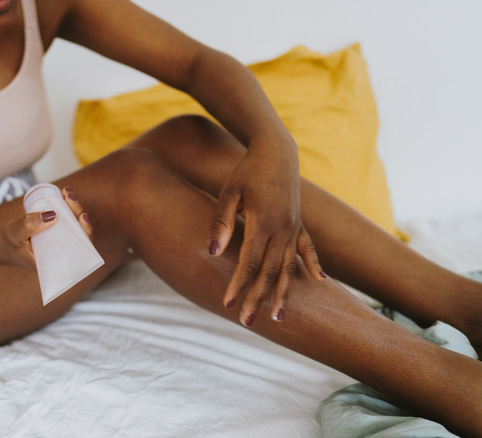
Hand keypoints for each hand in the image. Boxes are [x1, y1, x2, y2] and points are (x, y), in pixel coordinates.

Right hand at [0, 186, 92, 270]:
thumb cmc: (6, 243)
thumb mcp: (14, 234)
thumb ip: (28, 225)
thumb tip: (53, 214)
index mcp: (55, 262)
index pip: (79, 250)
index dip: (86, 233)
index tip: (83, 217)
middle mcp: (60, 254)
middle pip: (79, 235)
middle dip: (78, 213)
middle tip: (69, 197)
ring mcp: (57, 243)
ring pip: (73, 226)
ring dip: (74, 209)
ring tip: (67, 192)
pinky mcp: (53, 233)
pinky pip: (66, 222)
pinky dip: (67, 208)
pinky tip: (65, 195)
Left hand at [208, 144, 324, 325]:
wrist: (276, 152)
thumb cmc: (246, 172)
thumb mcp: (228, 193)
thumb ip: (221, 223)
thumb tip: (211, 252)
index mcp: (263, 222)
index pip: (249, 262)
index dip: (239, 284)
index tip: (228, 304)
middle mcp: (283, 229)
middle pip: (269, 271)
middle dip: (258, 298)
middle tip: (248, 323)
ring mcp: (294, 228)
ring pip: (290, 267)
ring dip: (284, 293)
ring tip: (279, 318)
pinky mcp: (300, 224)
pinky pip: (308, 249)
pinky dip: (314, 265)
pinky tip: (321, 283)